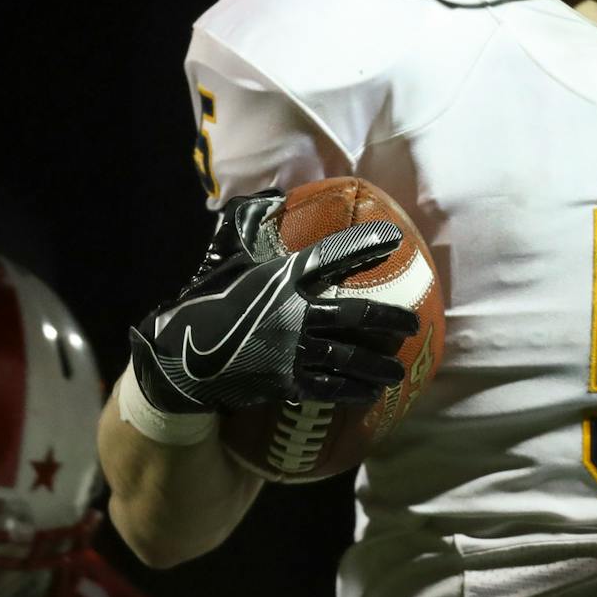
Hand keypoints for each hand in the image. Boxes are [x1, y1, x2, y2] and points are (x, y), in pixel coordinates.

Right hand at [130, 191, 419, 412]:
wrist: (185, 359)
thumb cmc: (211, 309)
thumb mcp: (236, 269)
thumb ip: (259, 246)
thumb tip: (270, 205)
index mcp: (281, 278)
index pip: (332, 256)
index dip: (366, 246)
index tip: (395, 241)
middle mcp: (293, 311)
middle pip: (357, 313)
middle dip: (391, 320)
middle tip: (412, 325)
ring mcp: (292, 349)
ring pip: (351, 356)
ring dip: (379, 364)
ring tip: (396, 368)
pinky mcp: (286, 381)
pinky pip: (331, 386)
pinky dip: (354, 390)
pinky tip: (370, 392)